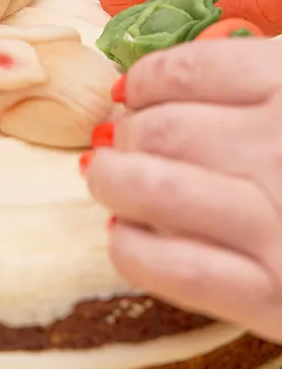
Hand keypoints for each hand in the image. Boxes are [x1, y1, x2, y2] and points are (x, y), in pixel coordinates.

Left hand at [85, 38, 281, 342]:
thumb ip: (264, 75)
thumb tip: (163, 81)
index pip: (186, 70)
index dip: (144, 80)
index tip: (132, 92)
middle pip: (160, 128)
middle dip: (125, 132)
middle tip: (119, 139)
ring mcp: (278, 224)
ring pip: (151, 188)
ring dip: (111, 180)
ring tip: (104, 177)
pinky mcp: (275, 298)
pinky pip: (172, 269)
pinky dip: (131, 246)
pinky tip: (124, 233)